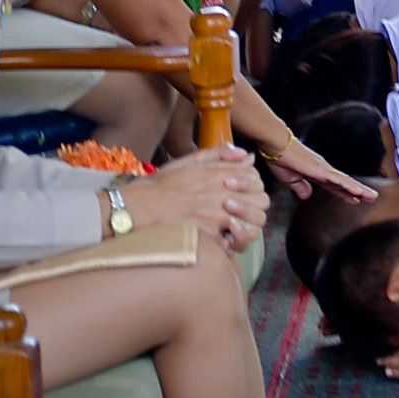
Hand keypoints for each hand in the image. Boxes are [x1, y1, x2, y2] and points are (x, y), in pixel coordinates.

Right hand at [129, 147, 266, 248]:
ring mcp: (218, 213)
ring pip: (254, 222)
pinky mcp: (211, 233)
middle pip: (261, 200)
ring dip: (248, 226)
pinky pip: (236, 240)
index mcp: (219, 173)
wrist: (137, 208)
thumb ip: (218, 156)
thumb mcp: (188, 161)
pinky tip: (221, 241)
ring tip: (233, 230)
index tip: (241, 193)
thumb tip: (246, 155)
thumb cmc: (159, 186)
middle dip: (254, 207)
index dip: (252, 187)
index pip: (256, 178)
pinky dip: (232, 242)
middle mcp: (223, 191)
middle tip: (240, 214)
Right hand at [258, 134, 378, 203]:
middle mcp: (323, 170)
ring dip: (359, 189)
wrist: (275, 144)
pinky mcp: (320, 170)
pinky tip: (357, 192)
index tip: (356, 199)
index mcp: (316, 173)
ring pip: (345, 182)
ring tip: (372, 196)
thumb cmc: (280, 158)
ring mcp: (323, 169)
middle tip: (372, 197)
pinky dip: (348, 186)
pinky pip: (337, 180)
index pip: (334, 186)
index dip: (345, 193)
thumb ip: (299, 187)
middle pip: (344, 183)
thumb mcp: (290, 178)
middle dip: (358, 191)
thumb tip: (306, 196)